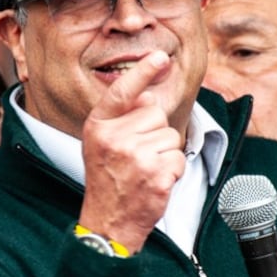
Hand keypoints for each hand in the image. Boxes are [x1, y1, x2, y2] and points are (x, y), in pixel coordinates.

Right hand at [78, 51, 185, 251]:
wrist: (108, 220)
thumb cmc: (108, 178)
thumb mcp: (102, 143)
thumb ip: (122, 118)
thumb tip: (149, 95)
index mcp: (98, 126)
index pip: (122, 91)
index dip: (142, 72)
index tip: (160, 56)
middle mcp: (114, 138)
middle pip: (155, 114)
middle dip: (154, 133)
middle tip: (137, 157)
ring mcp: (135, 156)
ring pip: (170, 136)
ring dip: (164, 154)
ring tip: (144, 170)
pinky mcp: (155, 173)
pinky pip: (178, 158)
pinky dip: (172, 171)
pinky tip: (154, 181)